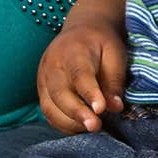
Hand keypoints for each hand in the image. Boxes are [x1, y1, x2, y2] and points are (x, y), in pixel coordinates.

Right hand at [37, 18, 126, 133]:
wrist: (81, 29)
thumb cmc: (102, 43)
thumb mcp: (115, 54)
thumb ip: (114, 81)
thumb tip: (115, 108)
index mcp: (74, 50)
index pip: (79, 74)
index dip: (90, 93)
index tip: (101, 110)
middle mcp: (53, 64)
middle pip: (60, 93)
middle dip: (77, 113)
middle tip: (96, 126)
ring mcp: (43, 77)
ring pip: (50, 106)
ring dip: (70, 122)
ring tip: (92, 128)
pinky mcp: (41, 90)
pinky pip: (48, 111)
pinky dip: (63, 123)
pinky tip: (80, 126)